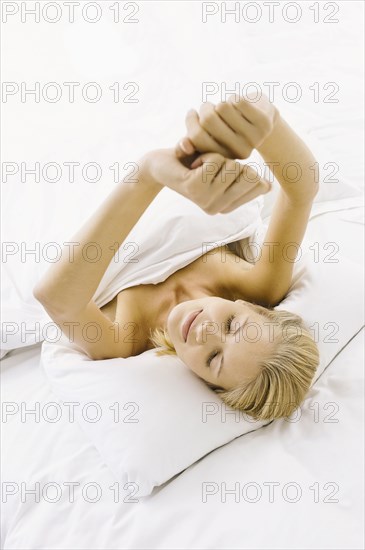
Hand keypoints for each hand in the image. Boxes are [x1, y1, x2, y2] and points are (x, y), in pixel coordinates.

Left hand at [139, 148, 270, 214]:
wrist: (162, 165)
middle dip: (233, 162)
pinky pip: (216, 161)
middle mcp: (219, 210)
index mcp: (229, 207)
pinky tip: (193, 166)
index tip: (223, 172)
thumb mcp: (225, 170)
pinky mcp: (195, 189)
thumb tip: (268, 187)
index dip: (243, 168)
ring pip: (233, 166)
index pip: (259, 184)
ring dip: (217, 157)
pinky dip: (206, 155)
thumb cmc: (196, 164)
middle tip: (212, 167)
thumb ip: (245, 177)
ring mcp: (208, 202)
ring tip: (201, 166)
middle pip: (250, 175)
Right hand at [177, 93, 279, 161]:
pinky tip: (239, 105)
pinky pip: (238, 100)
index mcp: (222, 159)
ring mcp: (253, 139)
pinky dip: (234, 98)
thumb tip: (183, 145)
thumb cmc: (226, 128)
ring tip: (225, 108)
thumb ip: (191, 141)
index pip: (197, 137)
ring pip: (222, 107)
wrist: (258, 119)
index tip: (192, 112)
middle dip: (205, 108)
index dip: (191, 121)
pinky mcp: (263, 124)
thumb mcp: (206, 137)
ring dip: (220, 103)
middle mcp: (238, 153)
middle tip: (208, 107)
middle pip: (208, 120)